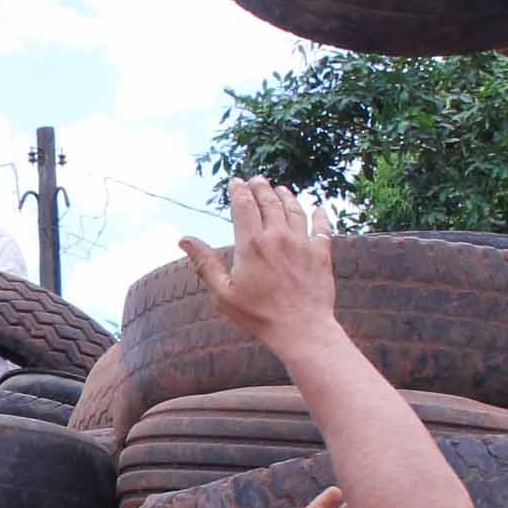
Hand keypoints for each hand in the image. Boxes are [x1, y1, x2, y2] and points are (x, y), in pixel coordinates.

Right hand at [179, 178, 340, 350]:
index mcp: (251, 244)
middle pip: (269, 202)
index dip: (239, 191)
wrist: (301, 328)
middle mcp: (278, 237)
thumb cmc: (258, 315)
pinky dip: (320, 215)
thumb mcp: (223, 293)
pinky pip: (322, 228)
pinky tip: (319, 208)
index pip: (244, 206)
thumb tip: (184, 240)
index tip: (236, 182)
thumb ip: (205, 263)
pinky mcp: (321, 254)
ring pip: (294, 210)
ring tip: (281, 189)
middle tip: (257, 179)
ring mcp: (302, 243)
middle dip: (261, 188)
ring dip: (286, 196)